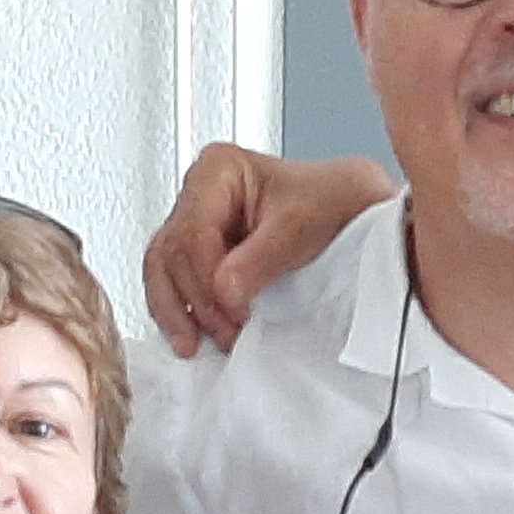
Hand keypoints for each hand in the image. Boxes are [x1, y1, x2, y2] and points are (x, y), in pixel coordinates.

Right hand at [142, 145, 399, 355]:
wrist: (350, 214)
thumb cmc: (329, 203)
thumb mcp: (302, 225)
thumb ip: (261, 258)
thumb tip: (224, 290)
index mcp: (218, 169)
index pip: (194, 229)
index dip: (209, 276)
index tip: (235, 309)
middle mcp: (199, 194)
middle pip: (173, 253)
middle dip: (198, 300)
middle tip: (229, 332)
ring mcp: (196, 225)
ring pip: (163, 270)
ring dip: (178, 311)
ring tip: (195, 345)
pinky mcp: (200, 255)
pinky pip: (171, 284)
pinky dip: (179, 311)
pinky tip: (191, 337)